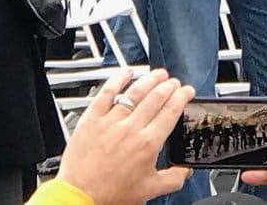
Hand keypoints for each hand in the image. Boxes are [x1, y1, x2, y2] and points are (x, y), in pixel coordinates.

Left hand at [57, 68, 194, 204]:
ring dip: (150, 79)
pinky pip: (107, 92)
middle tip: (175, 82)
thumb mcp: (148, 190)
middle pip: (156, 97)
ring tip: (159, 74)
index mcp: (148, 144)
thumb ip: (172, 179)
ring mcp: (111, 121)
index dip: (182, 97)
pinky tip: (127, 73)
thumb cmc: (110, 194)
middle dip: (170, 85)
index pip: (171, 111)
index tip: (187, 91)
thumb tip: (185, 171)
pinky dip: (118, 79)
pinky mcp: (92, 118)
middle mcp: (131, 128)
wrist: (80, 196)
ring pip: (135, 92)